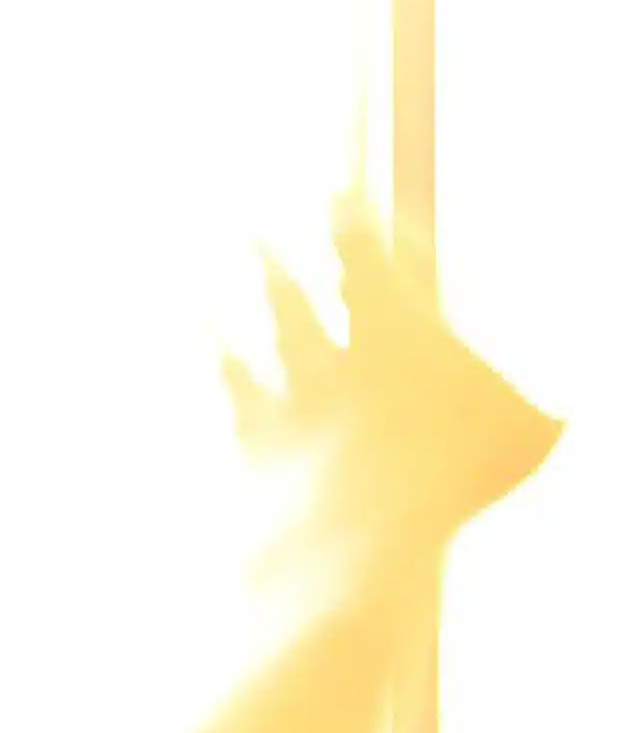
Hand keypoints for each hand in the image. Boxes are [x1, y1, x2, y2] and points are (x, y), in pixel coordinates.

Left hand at [222, 195, 562, 574]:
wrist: (359, 537)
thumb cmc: (454, 477)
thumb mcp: (522, 435)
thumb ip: (523, 408)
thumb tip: (531, 408)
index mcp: (390, 332)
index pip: (362, 256)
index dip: (346, 220)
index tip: (331, 195)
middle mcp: (322, 361)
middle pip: (288, 301)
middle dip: (269, 266)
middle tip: (248, 236)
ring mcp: (280, 409)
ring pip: (242, 358)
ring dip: (222, 333)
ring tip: (200, 313)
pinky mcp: (252, 459)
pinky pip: (223, 425)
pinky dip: (211, 409)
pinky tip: (201, 396)